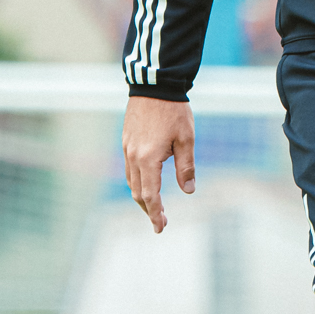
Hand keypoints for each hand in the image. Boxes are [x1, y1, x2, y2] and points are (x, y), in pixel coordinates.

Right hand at [122, 94, 195, 231]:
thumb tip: (188, 191)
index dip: (155, 214)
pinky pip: (129, 168)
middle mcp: (133, 156)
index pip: (150, 196)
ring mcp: (127, 148)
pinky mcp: (126, 140)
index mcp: (148, 159)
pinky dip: (137, 181)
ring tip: (154, 206)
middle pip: (137, 192)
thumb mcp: (186, 139)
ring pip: (131, 181)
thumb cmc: (174, 111)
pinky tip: (147, 181)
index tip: (160, 228)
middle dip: (148, 209)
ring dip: (142, 196)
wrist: (154, 84)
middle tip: (160, 221)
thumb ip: (186, 167)